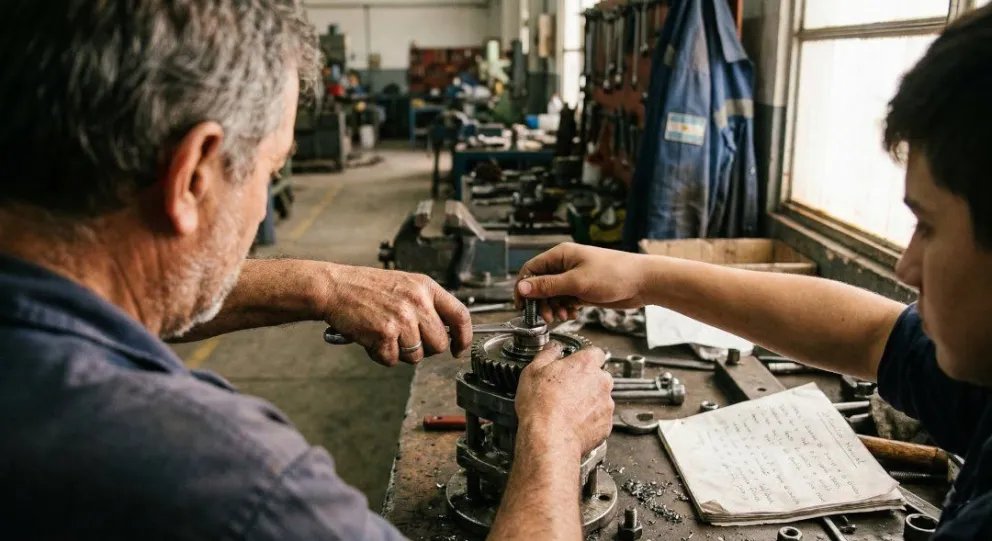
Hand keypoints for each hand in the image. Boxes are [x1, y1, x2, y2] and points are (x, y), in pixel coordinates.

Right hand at [318, 266, 471, 365]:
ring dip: (400, 353)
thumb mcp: (404, 284)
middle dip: (425, 349)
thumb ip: (426, 304)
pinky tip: (371, 338)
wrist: (334, 287)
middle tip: (406, 340)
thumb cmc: (366, 287)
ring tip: (384, 334)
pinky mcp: (384, 333)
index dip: (464, 337)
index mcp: (425, 287)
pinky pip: (392, 360)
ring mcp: (402, 318)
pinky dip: (380, 355)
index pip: (460, 315)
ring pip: (416, 356)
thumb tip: (444, 331)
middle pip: (439, 343)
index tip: (458, 348)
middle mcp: (417, 302)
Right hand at [515, 343, 612, 456]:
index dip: (583, 359)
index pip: (595, 353)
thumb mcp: (533, 371)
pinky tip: (572, 422)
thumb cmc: (541, 406)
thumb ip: (547, 354)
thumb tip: (552, 348)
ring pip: (600, 398)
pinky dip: (589, 420)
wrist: (549, 438)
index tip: (574, 365)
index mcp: (586, 364)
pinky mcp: (606, 425)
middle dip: (585, 381)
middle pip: (599, 376)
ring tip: (566, 409)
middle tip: (565, 390)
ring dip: (587, 401)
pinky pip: (599, 419)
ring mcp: (606, 405)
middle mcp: (602, 382)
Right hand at [516, 242, 647, 321]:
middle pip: (540, 284)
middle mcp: (565, 265)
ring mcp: (574, 278)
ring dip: (554, 307)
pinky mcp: (583, 290)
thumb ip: (548, 286)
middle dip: (541, 302)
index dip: (524, 287)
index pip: (531, 269)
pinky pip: (565, 300)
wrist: (642, 282)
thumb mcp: (577, 282)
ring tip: (563, 316)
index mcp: (561, 255)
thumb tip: (522, 287)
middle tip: (546, 317)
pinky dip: (565, 308)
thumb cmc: (614, 274)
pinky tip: (573, 313)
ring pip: (553, 295)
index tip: (522, 305)